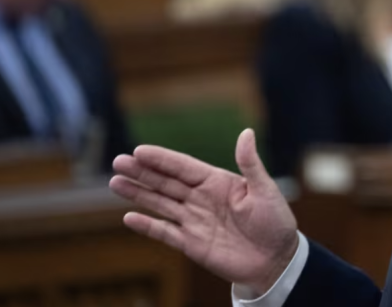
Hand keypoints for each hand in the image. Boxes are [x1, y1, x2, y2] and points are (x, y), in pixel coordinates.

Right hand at [110, 129, 298, 294]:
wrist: (276, 260)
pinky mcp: (191, 244)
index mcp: (217, 182)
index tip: (140, 151)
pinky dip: (147, 226)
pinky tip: (129, 218)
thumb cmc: (275, 221)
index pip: (184, 167)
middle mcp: (201, 198)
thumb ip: (250, 164)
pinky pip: (165, 233)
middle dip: (142, 172)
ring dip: (138, 194)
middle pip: (166, 183)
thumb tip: (246, 132)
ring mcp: (194, 221)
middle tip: (118, 162)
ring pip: (160, 204)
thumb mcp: (265, 190)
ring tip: (115, 182)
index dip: (162, 159)